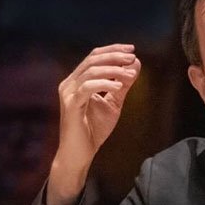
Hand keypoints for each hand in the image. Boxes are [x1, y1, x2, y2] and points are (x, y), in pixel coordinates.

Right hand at [47, 44, 139, 204]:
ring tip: (129, 74)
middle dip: (114, 56)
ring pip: (90, 71)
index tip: (131, 50)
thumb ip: (123, 85)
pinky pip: (87, 87)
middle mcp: (70, 83)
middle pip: (92, 60)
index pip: (94, 57)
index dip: (112, 50)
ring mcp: (68, 93)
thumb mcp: (113, 103)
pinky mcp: (71, 105)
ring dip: (113, 70)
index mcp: (77, 81)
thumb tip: (135, 64)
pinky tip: (119, 86)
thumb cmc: (93, 130)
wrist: (79, 154)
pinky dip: (104, 83)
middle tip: (132, 57)